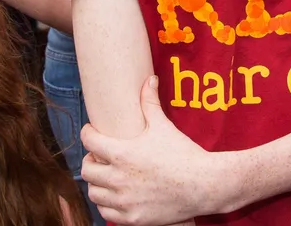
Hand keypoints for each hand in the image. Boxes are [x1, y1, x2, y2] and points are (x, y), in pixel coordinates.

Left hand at [81, 76, 227, 225]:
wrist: (204, 185)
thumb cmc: (183, 154)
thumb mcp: (163, 126)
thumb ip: (150, 102)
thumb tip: (149, 79)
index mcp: (121, 153)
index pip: (88, 141)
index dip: (88, 133)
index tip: (92, 132)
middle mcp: (118, 178)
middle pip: (86, 169)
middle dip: (91, 160)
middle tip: (101, 156)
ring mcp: (123, 201)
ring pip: (94, 192)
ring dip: (97, 183)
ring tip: (108, 177)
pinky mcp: (132, 218)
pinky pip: (106, 212)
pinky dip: (108, 204)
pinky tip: (117, 196)